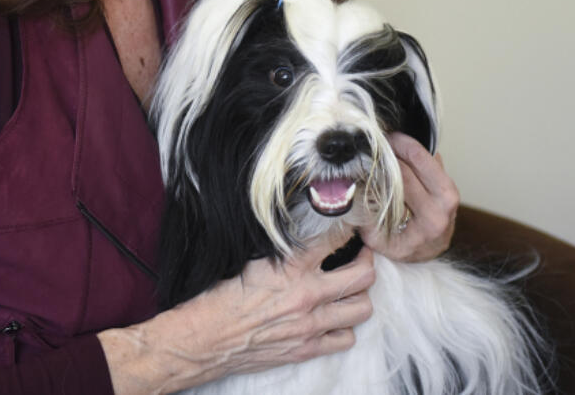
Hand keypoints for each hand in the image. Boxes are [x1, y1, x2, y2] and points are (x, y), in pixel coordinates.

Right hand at [99, 233, 374, 393]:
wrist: (206, 339)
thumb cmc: (221, 297)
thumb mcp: (252, 259)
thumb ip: (284, 250)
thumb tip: (304, 235)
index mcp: (292, 266)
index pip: (337, 239)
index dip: (349, 229)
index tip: (352, 226)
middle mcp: (308, 294)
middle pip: (363, 276)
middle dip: (368, 261)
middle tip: (363, 254)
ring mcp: (311, 325)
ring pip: (362, 308)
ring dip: (359, 296)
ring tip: (351, 287)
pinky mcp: (307, 348)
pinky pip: (346, 338)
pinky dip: (345, 327)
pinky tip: (335, 318)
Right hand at [361, 132, 458, 262]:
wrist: (428, 252)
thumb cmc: (401, 245)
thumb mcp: (377, 239)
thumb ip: (365, 215)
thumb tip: (352, 186)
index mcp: (428, 221)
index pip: (404, 180)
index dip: (385, 162)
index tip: (369, 153)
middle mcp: (445, 205)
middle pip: (419, 161)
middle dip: (396, 146)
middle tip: (378, 141)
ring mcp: (452, 193)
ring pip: (429, 157)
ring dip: (408, 146)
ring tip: (388, 142)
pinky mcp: (450, 184)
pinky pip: (433, 160)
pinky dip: (416, 153)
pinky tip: (400, 153)